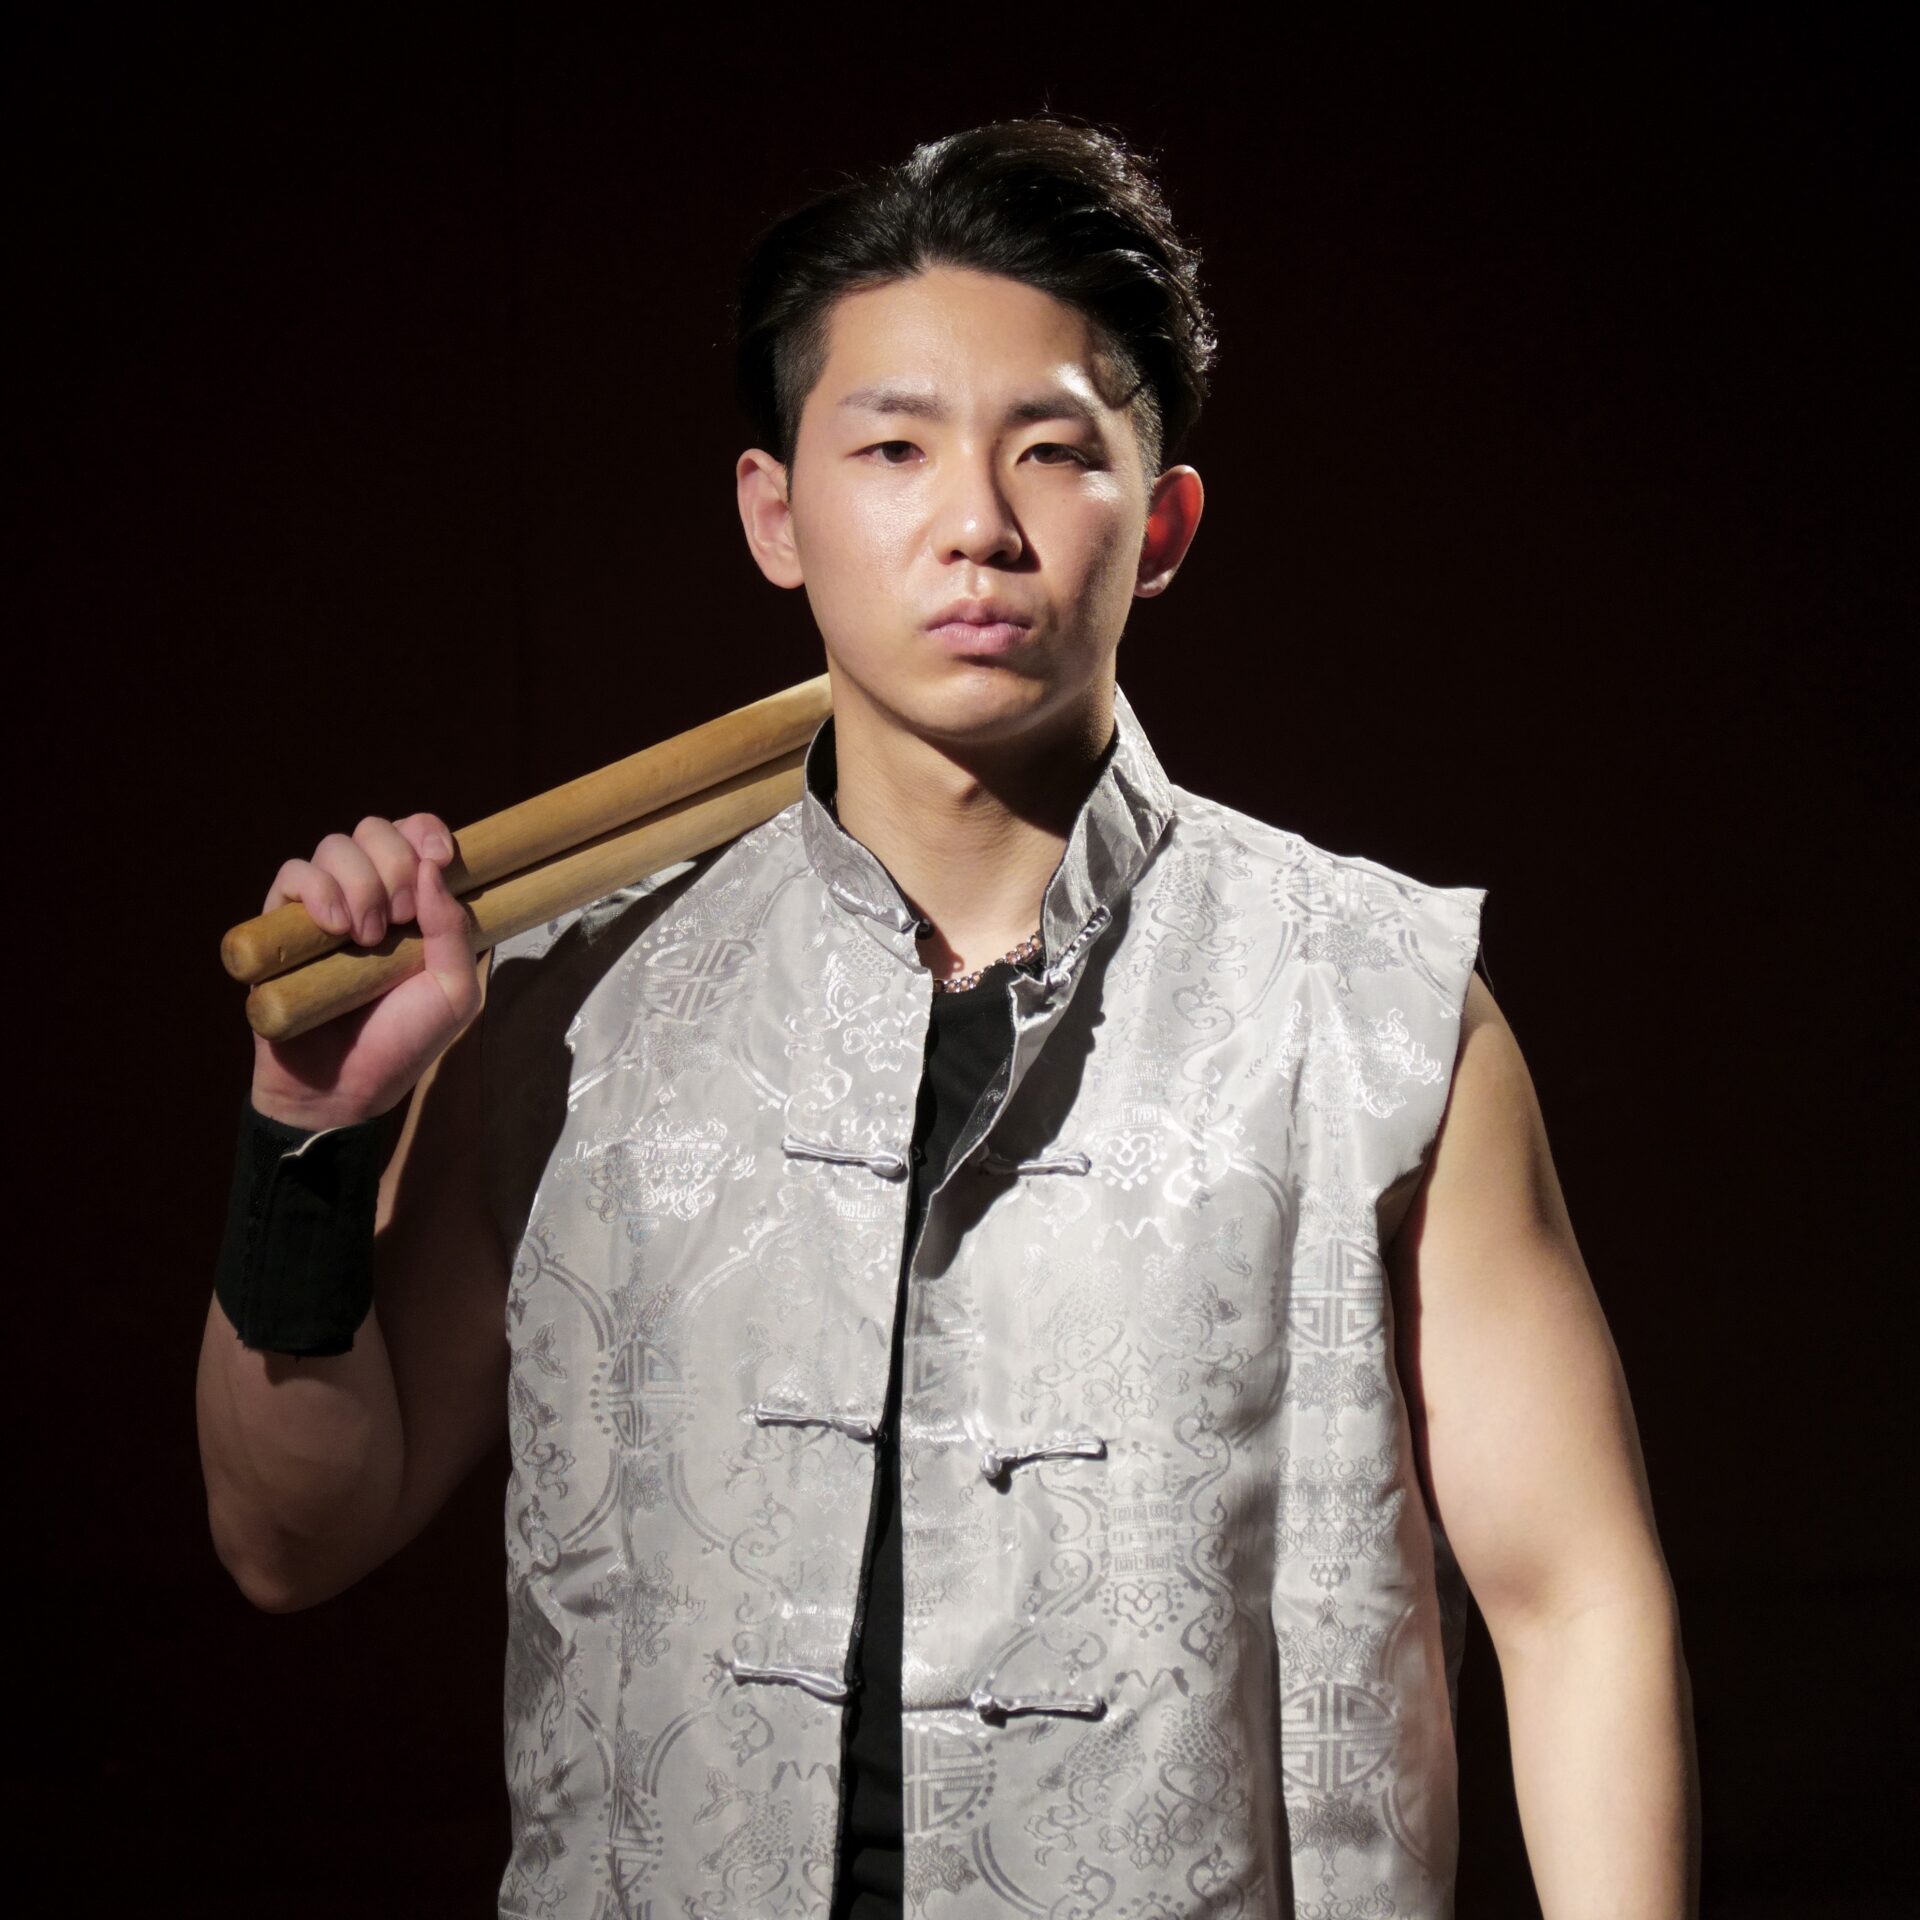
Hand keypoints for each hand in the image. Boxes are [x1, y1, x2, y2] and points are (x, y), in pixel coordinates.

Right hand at [249, 813, 483, 1130]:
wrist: (340, 1089)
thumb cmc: (402, 1043)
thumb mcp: (455, 993)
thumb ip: (456, 931)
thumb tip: (431, 868)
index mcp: (417, 904)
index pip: (417, 833)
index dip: (426, 831)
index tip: (437, 858)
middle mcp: (370, 896)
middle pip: (376, 829)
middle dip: (394, 862)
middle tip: (400, 919)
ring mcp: (324, 907)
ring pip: (335, 846)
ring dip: (359, 882)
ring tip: (366, 938)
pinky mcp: (282, 925)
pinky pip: (292, 874)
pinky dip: (317, 889)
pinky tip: (334, 928)